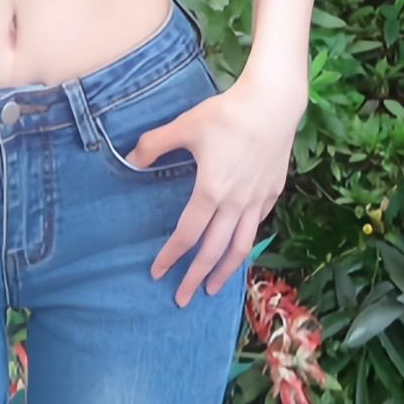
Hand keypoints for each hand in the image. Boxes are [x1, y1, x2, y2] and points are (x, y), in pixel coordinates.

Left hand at [127, 66, 306, 307]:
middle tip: (182, 299)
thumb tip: (130, 158)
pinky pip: (257, 225)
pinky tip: (239, 247)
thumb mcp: (185, 125)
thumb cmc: (227, 114)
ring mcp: (257, 200)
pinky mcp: (273, 192)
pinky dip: (246, 242)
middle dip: (195, 277)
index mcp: (211, 192)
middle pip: (213, 251)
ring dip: (225, 271)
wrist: (273, 104)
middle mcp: (235, 203)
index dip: (170, 256)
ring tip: (213, 288)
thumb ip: (154, 144)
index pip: (187, 234)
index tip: (157, 272)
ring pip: (241, 246)